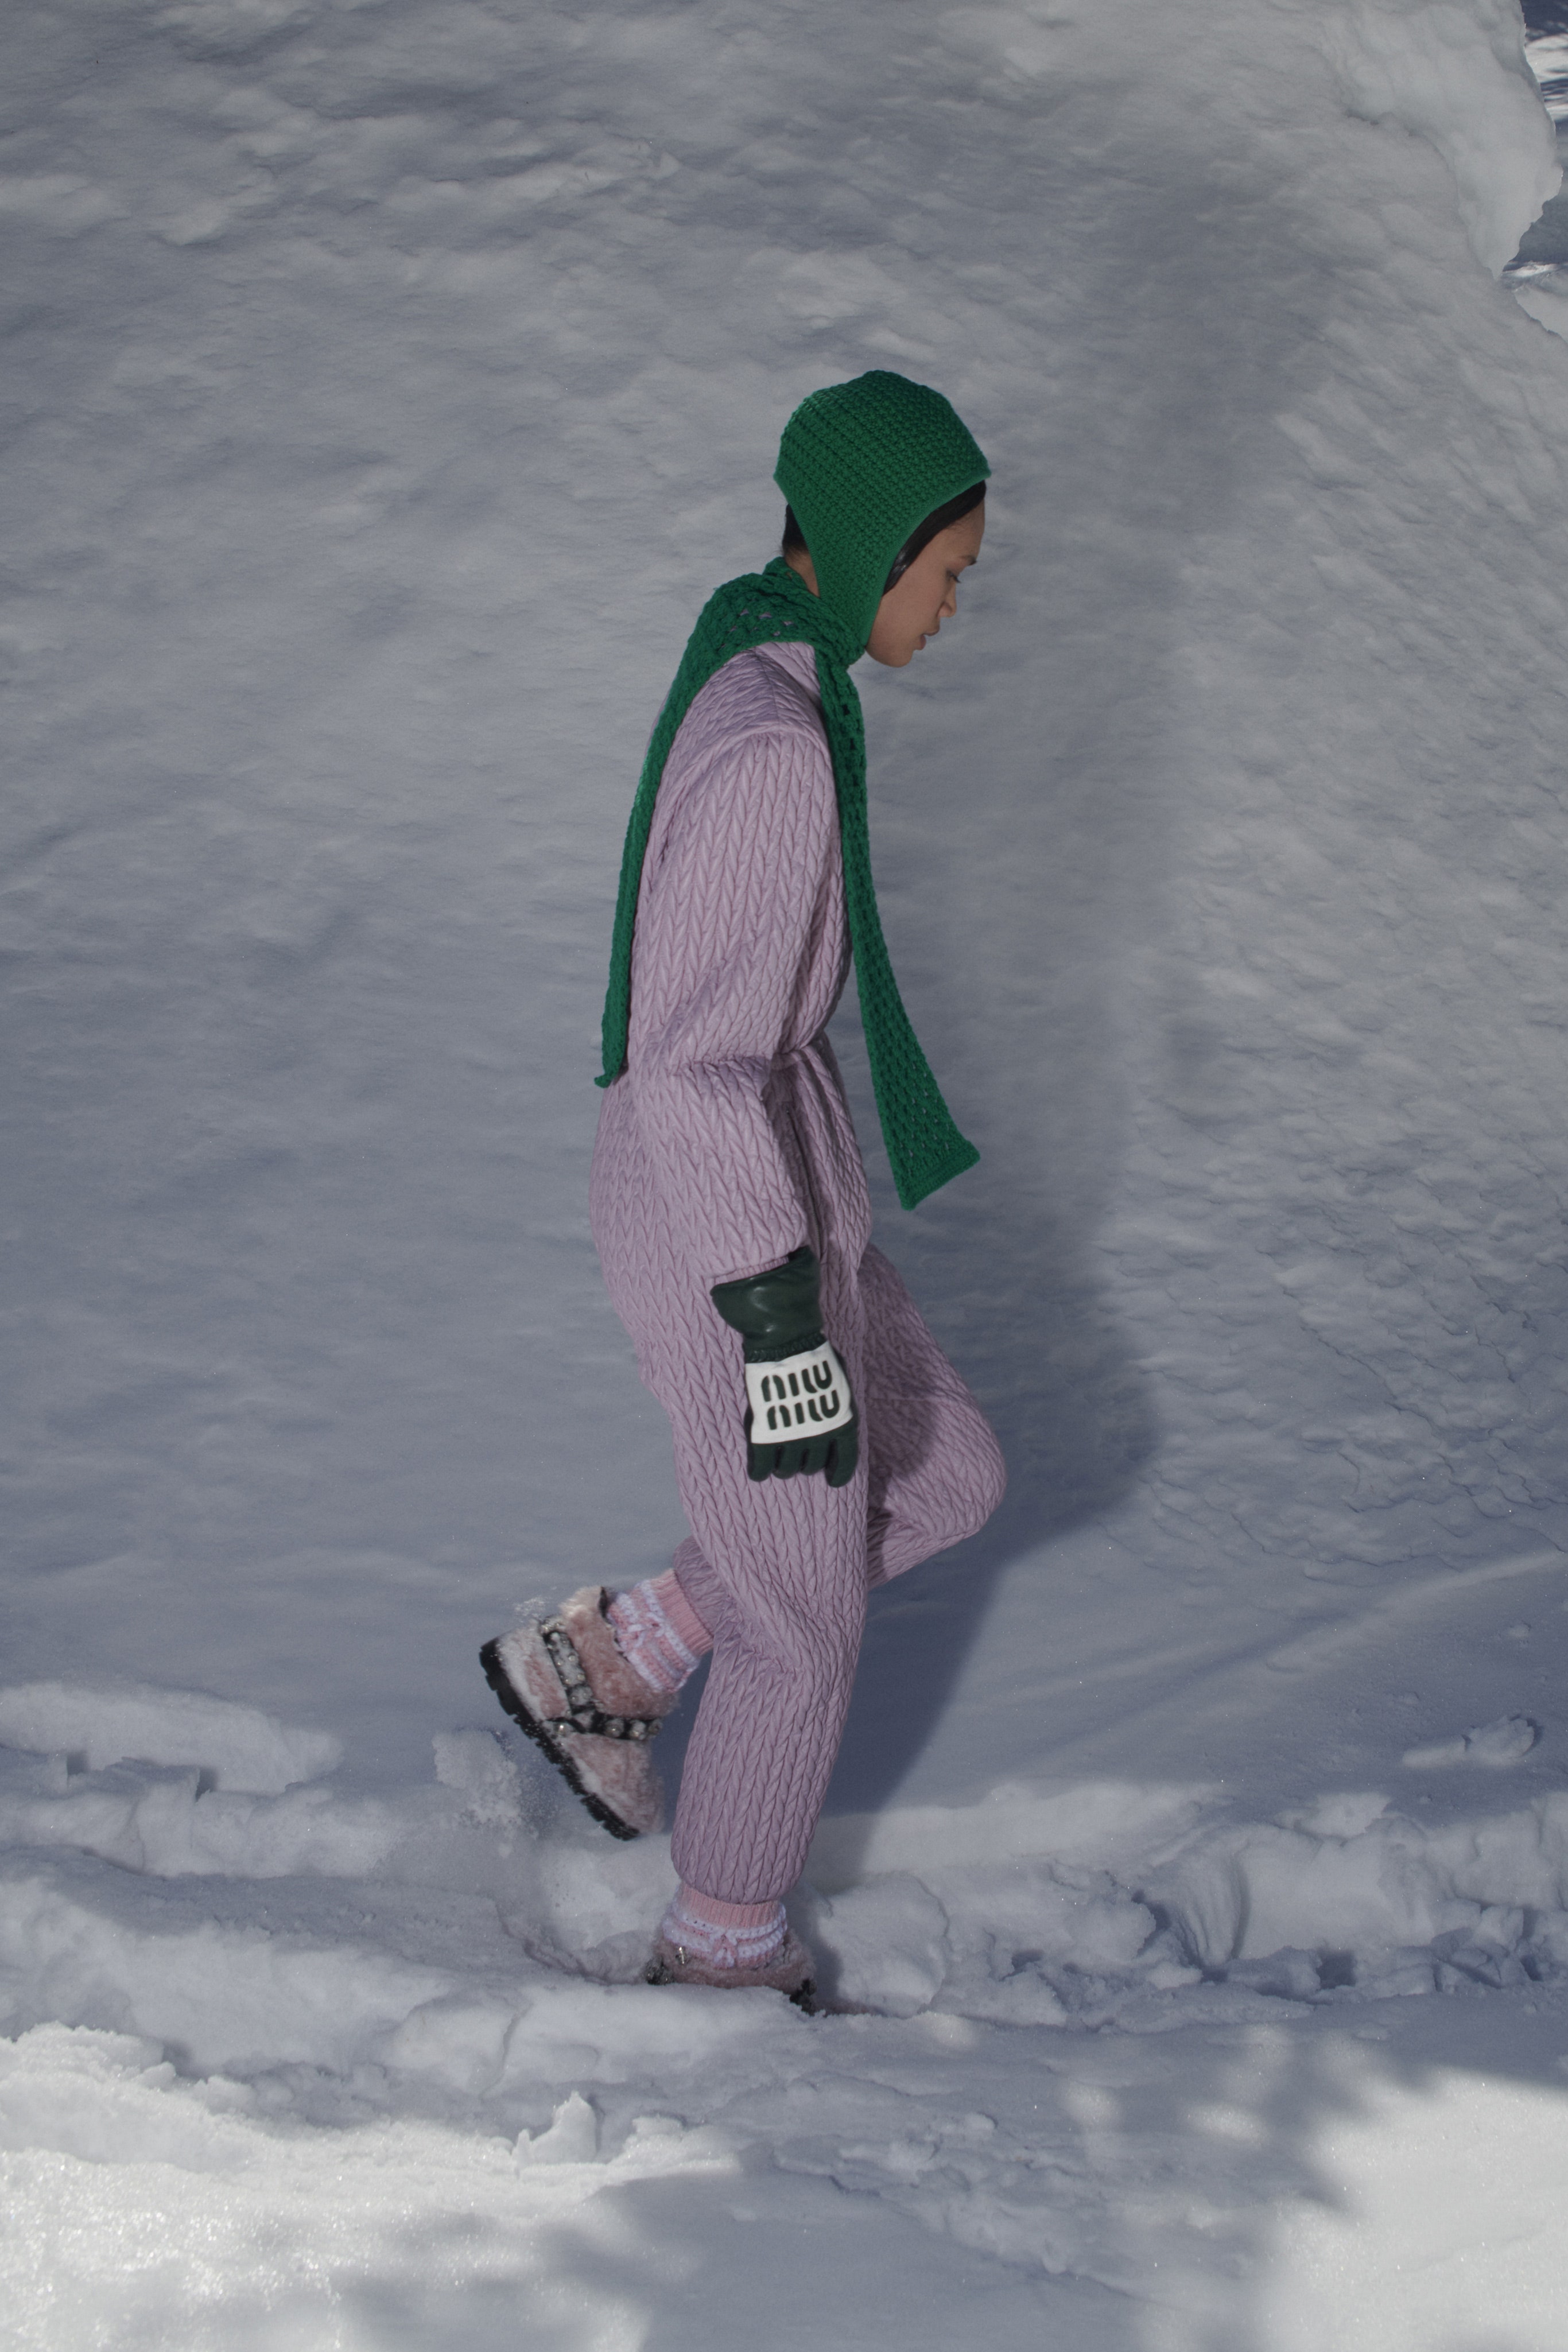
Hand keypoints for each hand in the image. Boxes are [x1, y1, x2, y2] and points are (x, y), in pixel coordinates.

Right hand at [710, 1246, 858, 1486]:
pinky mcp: (765, 1434)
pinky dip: (759, 1471)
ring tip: (776, 1459)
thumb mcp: (839, 1381)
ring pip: (786, 1470)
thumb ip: (837, 1404)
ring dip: (782, 1467)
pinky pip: (761, 1466)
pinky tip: (757, 1470)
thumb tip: (833, 1418)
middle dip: (803, 1463)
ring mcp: (792, 1436)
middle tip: (795, 1453)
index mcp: (843, 1423)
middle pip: (811, 1466)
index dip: (837, 1474)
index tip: (831, 1479)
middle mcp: (820, 1435)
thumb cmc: (814, 1355)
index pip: (845, 1462)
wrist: (786, 1340)